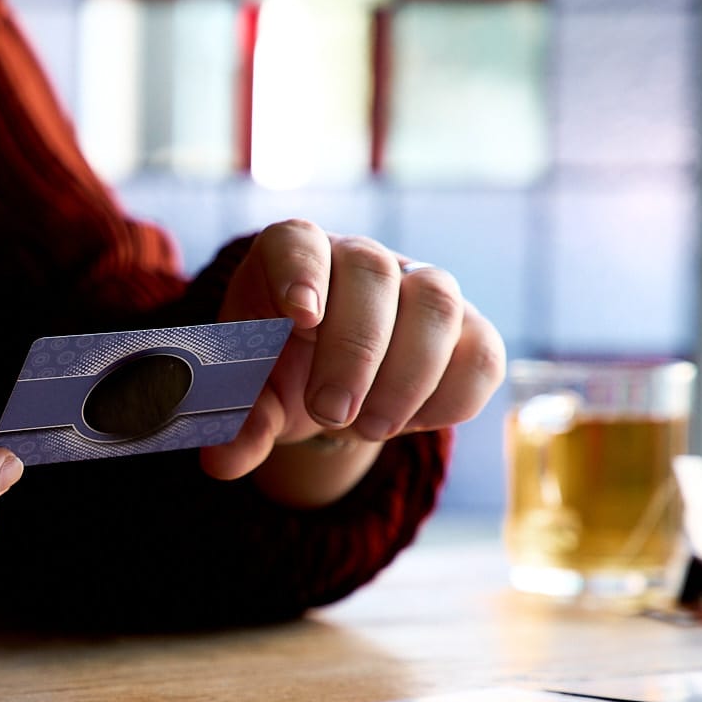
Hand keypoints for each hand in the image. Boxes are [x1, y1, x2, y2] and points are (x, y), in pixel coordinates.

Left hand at [202, 219, 504, 503]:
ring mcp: (420, 286)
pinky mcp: (468, 328)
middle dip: (355, 351)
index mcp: (293, 257)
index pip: (299, 241)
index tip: (300, 316)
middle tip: (331, 413)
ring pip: (437, 306)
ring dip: (406, 376)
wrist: (331, 381)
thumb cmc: (280, 370)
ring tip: (369, 428)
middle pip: (372, 274)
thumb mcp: (252, 396)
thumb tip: (220, 461)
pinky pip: (481, 354)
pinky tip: (409, 424)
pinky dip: (450, 399)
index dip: (302, 271)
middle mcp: (360, 259)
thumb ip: (239, 422)